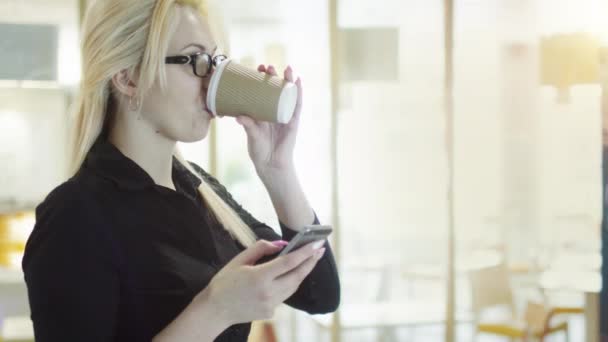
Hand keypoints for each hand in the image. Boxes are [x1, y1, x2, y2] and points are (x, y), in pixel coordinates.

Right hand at [204, 239, 324, 324]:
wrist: (215, 310)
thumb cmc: (224, 282)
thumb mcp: (239, 260)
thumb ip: (261, 249)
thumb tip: (280, 244)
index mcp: (259, 277)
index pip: (289, 263)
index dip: (305, 253)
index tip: (317, 244)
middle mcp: (268, 292)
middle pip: (297, 276)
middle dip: (310, 262)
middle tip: (320, 249)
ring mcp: (270, 305)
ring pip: (294, 287)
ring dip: (302, 273)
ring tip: (309, 260)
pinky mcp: (270, 312)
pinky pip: (284, 295)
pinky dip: (289, 284)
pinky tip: (289, 275)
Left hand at [235, 64, 302, 172]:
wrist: (271, 165)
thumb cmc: (260, 150)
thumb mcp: (252, 135)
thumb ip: (248, 125)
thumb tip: (238, 115)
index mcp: (263, 111)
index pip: (262, 91)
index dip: (260, 80)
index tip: (255, 69)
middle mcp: (274, 111)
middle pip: (275, 89)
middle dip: (272, 76)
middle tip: (266, 66)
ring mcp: (285, 115)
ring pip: (288, 94)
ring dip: (288, 80)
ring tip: (287, 68)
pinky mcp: (293, 121)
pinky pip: (297, 105)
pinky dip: (299, 93)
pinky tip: (299, 81)